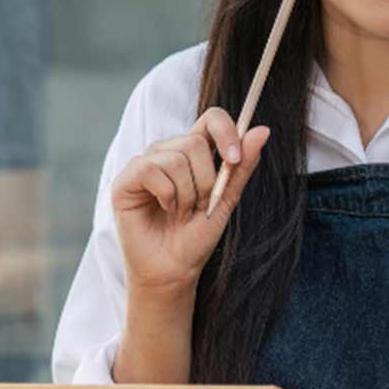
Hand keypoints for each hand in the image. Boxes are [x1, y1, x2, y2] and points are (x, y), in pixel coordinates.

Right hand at [111, 108, 270, 293]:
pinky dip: (166, 194)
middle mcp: (167, 152)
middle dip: (205, 180)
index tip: (234, 159)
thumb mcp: (226, 200)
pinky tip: (163, 208)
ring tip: (180, 212)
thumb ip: (242, 166)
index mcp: (193, 153)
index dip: (226, 131)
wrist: (174, 269)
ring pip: (175, 158)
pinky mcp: (125, 180)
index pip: (211, 119)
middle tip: (199, 205)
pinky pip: (151, 169)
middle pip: (194, 142)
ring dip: (186, 193)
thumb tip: (263, 131)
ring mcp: (144, 164)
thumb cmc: (196, 237)